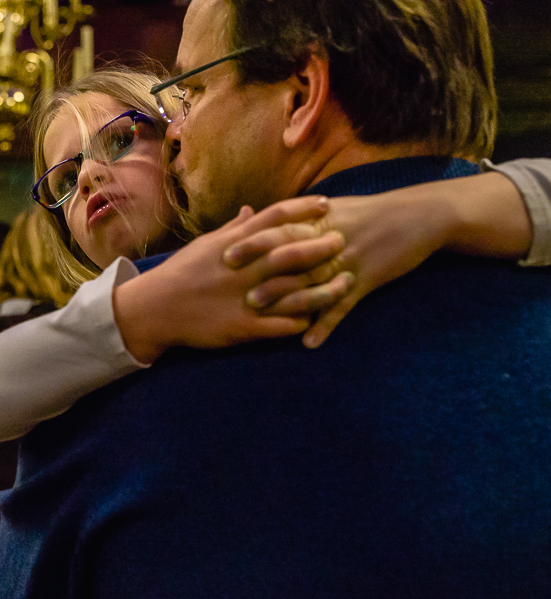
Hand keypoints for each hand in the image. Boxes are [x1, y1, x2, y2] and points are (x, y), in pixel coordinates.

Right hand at [114, 196, 352, 362]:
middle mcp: (244, 268)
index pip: (275, 218)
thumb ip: (232, 229)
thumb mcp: (204, 246)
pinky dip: (302, 321)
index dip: (304, 209)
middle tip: (343, 241)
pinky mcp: (243, 327)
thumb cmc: (179, 274)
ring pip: (295, 291)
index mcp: (234, 245)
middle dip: (322, 245)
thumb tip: (250, 210)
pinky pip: (281, 325)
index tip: (326, 205)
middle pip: (293, 251)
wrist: (154, 309)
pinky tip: (317, 319)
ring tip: (345, 283)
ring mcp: (245, 298)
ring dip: (324, 288)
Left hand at [230, 193, 447, 347]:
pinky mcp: (368, 280)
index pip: (279, 229)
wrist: (419, 215)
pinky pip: (344, 306)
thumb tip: (268, 218)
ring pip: (312, 281)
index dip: (251, 242)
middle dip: (260, 270)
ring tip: (258, 313)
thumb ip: (301, 218)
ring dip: (285, 298)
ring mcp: (349, 261)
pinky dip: (326, 324)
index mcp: (319, 220)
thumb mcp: (335, 209)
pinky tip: (308, 343)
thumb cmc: (371, 212)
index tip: (224, 254)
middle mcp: (330, 239)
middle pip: (290, 255)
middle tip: (232, 285)